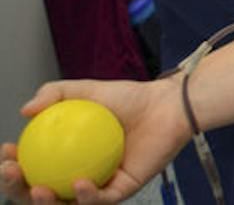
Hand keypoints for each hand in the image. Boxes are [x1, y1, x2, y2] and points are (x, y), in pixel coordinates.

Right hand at [1, 79, 187, 203]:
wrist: (167, 104)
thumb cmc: (130, 98)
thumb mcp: (87, 91)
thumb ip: (55, 94)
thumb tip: (25, 110)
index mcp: (66, 156)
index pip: (31, 167)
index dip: (12, 167)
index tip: (6, 155)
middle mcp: (77, 174)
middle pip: (39, 193)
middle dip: (16, 190)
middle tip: (12, 173)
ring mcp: (98, 186)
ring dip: (46, 203)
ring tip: (38, 188)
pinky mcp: (121, 191)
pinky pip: (100, 201)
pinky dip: (86, 197)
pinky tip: (79, 183)